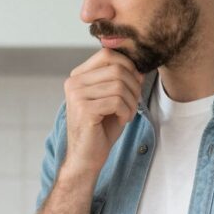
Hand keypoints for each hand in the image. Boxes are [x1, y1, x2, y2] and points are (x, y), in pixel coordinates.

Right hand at [62, 49, 142, 174]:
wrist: (86, 158)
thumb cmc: (100, 129)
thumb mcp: (112, 99)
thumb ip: (122, 80)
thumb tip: (139, 67)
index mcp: (78, 76)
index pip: (107, 54)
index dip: (128, 66)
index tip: (134, 84)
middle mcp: (74, 83)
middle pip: (117, 69)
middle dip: (134, 86)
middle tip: (134, 103)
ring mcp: (76, 95)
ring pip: (119, 85)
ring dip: (132, 102)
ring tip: (127, 114)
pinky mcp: (84, 110)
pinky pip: (117, 101)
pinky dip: (126, 112)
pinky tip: (122, 121)